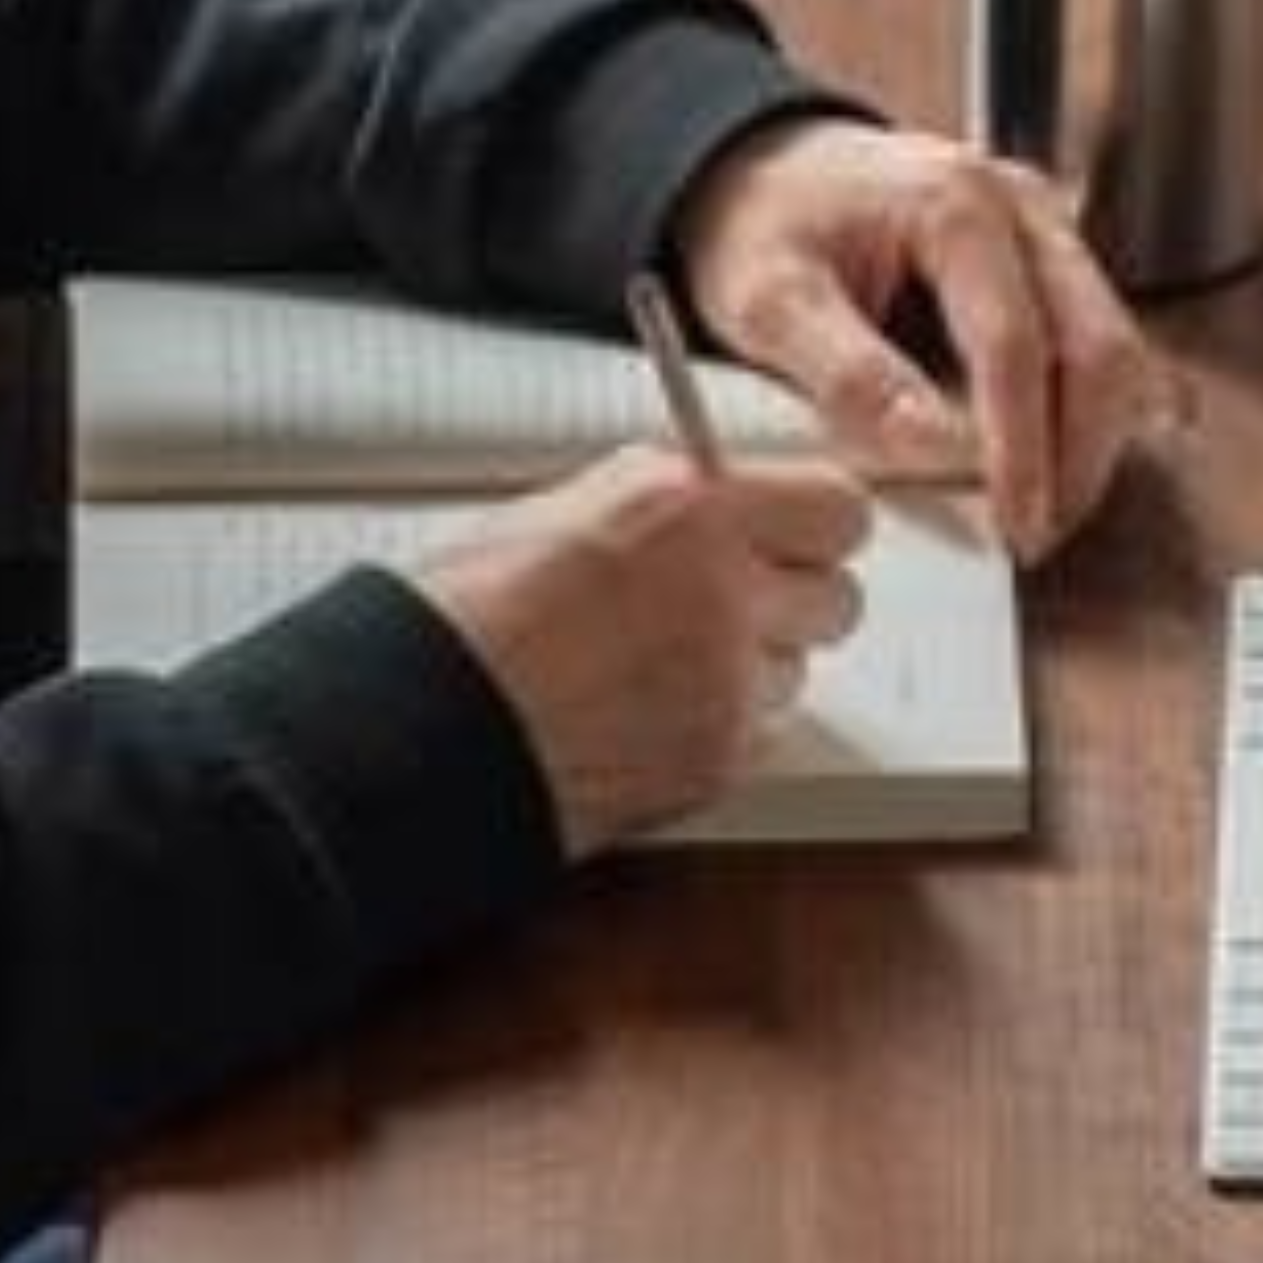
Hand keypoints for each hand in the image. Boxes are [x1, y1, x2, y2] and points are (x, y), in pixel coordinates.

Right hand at [407, 445, 870, 857]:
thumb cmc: (468, 615)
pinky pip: (762, 733)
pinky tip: (651, 713)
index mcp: (688, 505)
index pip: (838, 508)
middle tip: (738, 604)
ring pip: (799, 671)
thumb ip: (672, 505)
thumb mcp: (569, 510)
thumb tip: (728, 507)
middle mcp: (724, 588)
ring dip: (755, 668)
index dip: (816, 527)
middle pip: (839, 597)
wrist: (423, 723)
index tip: (796, 535)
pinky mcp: (718, 758)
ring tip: (664, 665)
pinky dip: (724, 726)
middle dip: (796, 601)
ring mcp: (727, 681)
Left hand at [669, 118, 1184, 561]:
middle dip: (1080, 455)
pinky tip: (1053, 464)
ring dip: (1094, 439)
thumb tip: (933, 449)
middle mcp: (1023, 208)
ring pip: (1119, 348)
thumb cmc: (762, 226)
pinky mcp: (1053, 262)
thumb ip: (847, 373)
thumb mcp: (768, 300)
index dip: (1023, 447)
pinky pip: (1101, 343)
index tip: (1016, 526)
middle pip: (1100, 345)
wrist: (765, 168)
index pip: (1016, 344)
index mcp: (954, 204)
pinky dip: (1092, 412)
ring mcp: (1048, 231)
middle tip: (1036, 536)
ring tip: (1039, 510)